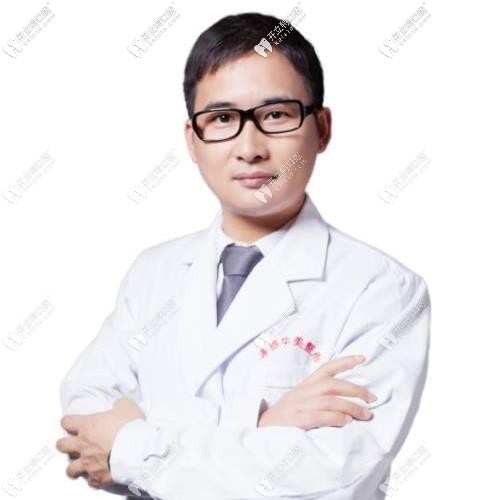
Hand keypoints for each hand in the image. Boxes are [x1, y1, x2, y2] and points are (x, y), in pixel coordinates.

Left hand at [56, 398, 144, 488]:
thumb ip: (118, 405)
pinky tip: (98, 474)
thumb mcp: (127, 406)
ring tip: (80, 464)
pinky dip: (93, 478)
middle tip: (72, 442)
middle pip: (62, 445)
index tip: (72, 422)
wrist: (136, 451)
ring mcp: (89, 463)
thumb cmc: (130, 428)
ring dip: (74, 466)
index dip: (68, 421)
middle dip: (65, 443)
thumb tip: (117, 406)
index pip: (67, 422)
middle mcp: (83, 445)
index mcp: (88, 425)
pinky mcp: (98, 477)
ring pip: (70, 468)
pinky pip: (90, 481)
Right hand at [258, 355, 375, 429]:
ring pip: (329, 400)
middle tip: (372, 398)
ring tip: (365, 414)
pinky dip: (335, 417)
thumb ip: (317, 398)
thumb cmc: (284, 418)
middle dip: (355, 389)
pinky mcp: (294, 421)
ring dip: (351, 406)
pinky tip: (346, 421)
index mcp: (304, 386)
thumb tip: (346, 402)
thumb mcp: (299, 402)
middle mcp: (302, 392)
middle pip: (332, 384)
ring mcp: (297, 406)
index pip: (326, 368)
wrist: (259, 431)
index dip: (344, 362)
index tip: (363, 358)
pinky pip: (318, 416)